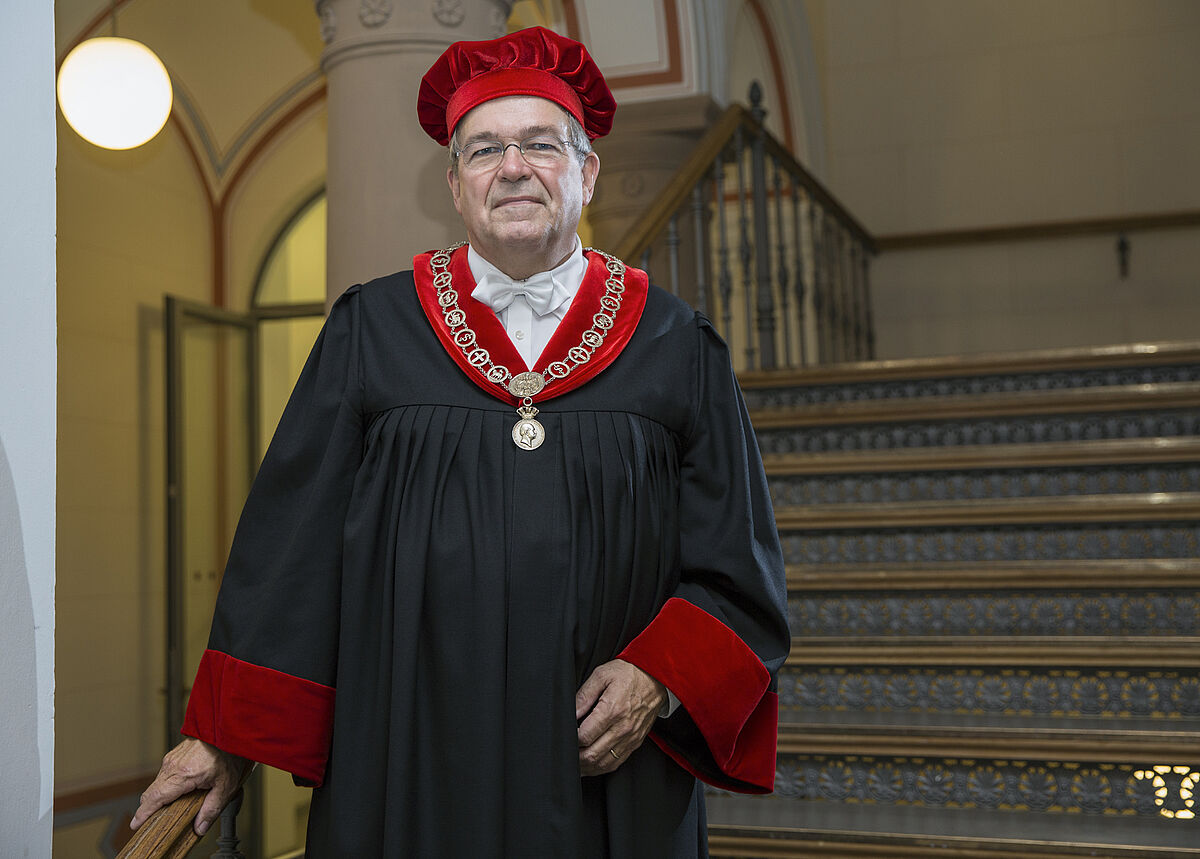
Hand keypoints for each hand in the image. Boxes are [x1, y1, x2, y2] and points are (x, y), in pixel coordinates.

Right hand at [130, 738, 248, 835]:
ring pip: (157, 783)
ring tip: (168, 808)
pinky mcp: (175, 754)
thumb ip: (211, 809)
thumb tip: (200, 827)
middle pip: (151, 792)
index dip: (143, 814)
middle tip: (151, 822)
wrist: (229, 729)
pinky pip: (164, 774)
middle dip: (149, 808)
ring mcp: (172, 758)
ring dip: (159, 796)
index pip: (155, 798)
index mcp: (183, 775)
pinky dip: (165, 785)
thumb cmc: (230, 753)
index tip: (136, 825)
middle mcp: (173, 766)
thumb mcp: (226, 786)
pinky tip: (177, 791)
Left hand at [575, 659, 666, 776]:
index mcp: (613, 710)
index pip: (585, 736)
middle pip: (592, 754)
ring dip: (586, 767)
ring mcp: (630, 737)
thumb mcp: (602, 675)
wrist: (656, 678)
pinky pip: (616, 762)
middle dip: (575, 757)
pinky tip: (591, 763)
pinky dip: (601, 767)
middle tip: (566, 752)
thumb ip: (584, 695)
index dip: (571, 739)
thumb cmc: (630, 674)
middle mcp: (623, 727)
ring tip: (575, 762)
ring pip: (603, 763)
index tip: (565, 736)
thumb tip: (571, 713)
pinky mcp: (635, 742)